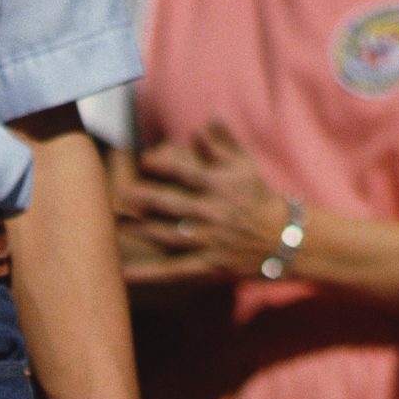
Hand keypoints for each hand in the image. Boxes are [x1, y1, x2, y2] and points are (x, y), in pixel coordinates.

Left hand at [119, 120, 289, 282]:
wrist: (283, 238)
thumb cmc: (259, 196)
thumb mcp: (246, 165)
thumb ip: (223, 143)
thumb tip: (201, 124)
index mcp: (221, 186)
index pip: (187, 172)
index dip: (163, 165)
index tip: (142, 161)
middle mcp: (213, 214)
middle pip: (173, 204)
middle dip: (146, 198)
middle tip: (120, 193)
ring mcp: (209, 242)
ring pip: (168, 236)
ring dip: (141, 231)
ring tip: (116, 225)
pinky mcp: (206, 267)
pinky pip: (172, 271)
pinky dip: (148, 274)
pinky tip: (123, 274)